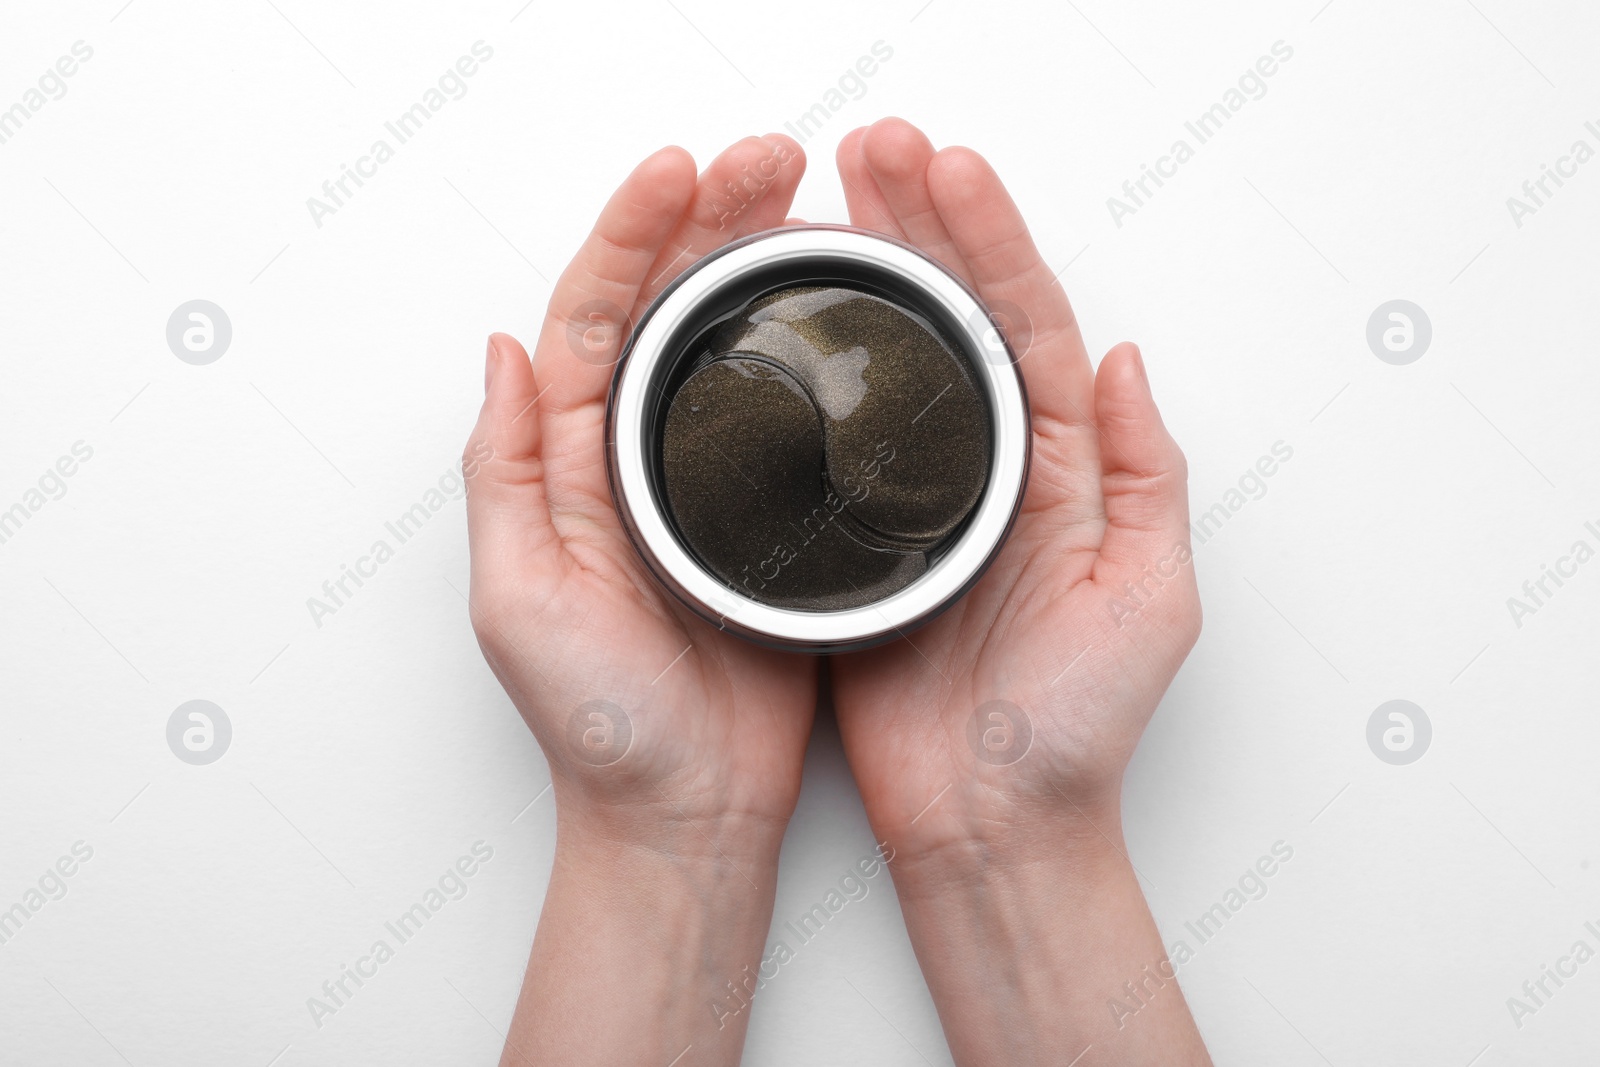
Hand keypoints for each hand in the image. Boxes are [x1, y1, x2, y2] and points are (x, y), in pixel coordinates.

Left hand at [465, 135, 814, 1066]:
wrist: (687, 810)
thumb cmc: (601, 723)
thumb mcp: (520, 599)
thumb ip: (506, 472)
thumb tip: (502, 351)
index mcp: (570, 461)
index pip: (594, 315)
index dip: (631, 232)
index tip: (680, 172)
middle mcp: (636, 458)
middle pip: (668, 307)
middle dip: (712, 219)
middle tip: (772, 161)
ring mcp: (710, 483)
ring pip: (733, 344)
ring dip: (766, 263)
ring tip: (814, 204)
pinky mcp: (775, 516)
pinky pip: (793, 410)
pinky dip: (814, 347)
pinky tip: (848, 308)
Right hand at [827, 118, 1208, 1065]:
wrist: (991, 826)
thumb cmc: (1073, 731)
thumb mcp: (1148, 602)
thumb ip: (1144, 476)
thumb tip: (1126, 357)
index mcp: (1065, 469)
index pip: (1027, 325)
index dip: (987, 239)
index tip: (943, 169)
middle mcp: (991, 472)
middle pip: (952, 322)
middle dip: (916, 227)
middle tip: (867, 153)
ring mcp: (917, 504)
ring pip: (885, 366)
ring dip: (856, 279)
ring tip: (812, 203)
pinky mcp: (853, 546)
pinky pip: (827, 444)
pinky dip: (803, 376)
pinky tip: (774, 324)